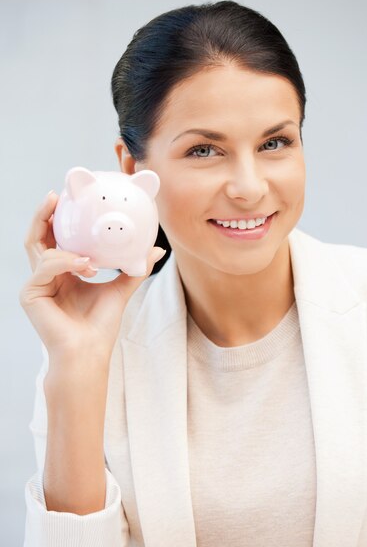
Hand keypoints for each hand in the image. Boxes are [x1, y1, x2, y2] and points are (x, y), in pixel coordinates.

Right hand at [19, 189, 165, 359]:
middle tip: (57, 196)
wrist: (90, 351)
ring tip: (87, 250)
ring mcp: (36, 284)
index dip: (59, 218)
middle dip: (45, 214)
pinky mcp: (30, 294)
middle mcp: (46, 276)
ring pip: (39, 248)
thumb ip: (134, 269)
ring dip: (65, 245)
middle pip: (38, 237)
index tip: (71, 198)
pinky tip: (84, 266)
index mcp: (63, 273)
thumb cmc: (100, 325)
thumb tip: (155, 250)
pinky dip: (65, 261)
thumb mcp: (120, 289)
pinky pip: (46, 266)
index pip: (56, 239)